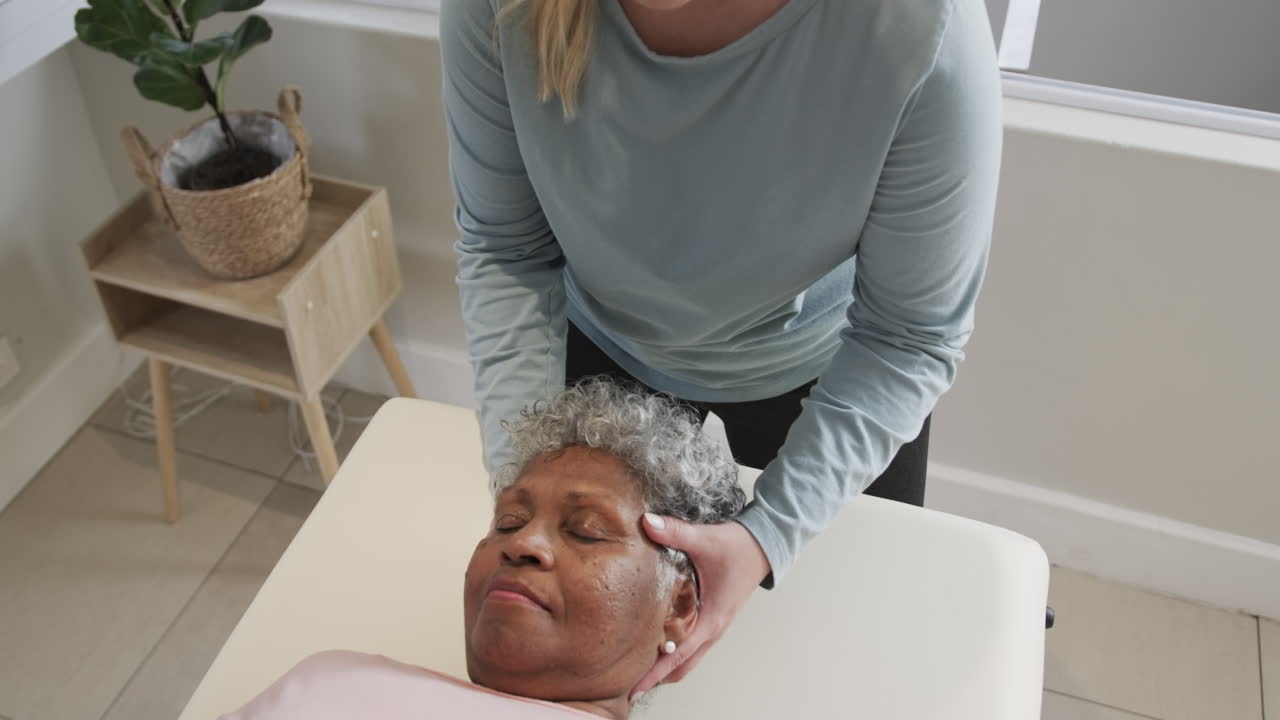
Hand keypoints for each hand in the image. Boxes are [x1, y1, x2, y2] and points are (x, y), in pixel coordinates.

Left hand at [629, 513, 770, 700]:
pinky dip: (674, 651)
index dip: (654, 674)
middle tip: (627, 684)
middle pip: (682, 666)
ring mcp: (714, 625)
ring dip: (666, 665)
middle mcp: (713, 628)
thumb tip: (646, 523)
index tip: (634, 690)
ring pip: (688, 658)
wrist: (766, 543)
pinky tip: (655, 643)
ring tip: (637, 667)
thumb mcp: (705, 539)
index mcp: (711, 620)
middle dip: (657, 677)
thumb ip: (674, 531)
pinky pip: (692, 644)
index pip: (677, 655)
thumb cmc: (739, 546)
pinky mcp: (712, 616)